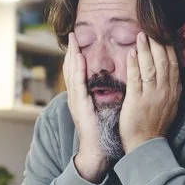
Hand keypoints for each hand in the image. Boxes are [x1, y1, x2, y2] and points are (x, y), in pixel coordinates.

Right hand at [63, 32, 107, 182]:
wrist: (96, 150)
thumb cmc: (102, 131)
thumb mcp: (103, 109)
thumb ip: (104, 95)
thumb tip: (113, 84)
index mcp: (81, 96)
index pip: (78, 72)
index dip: (77, 56)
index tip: (80, 41)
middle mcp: (75, 96)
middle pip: (71, 69)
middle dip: (71, 51)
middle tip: (72, 34)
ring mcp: (75, 101)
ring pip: (71, 73)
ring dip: (72, 56)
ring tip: (73, 41)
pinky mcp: (79, 105)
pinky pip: (77, 84)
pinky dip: (77, 70)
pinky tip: (78, 59)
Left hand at [119, 32, 181, 153]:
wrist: (145, 144)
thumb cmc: (154, 124)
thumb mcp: (170, 104)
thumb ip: (172, 87)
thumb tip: (174, 70)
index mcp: (173, 91)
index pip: (173, 63)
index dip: (169, 46)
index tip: (164, 33)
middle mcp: (165, 92)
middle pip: (164, 61)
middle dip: (158, 43)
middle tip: (152, 27)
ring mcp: (151, 96)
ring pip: (151, 67)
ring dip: (146, 49)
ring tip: (141, 34)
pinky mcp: (137, 101)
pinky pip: (136, 79)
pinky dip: (134, 64)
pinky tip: (132, 53)